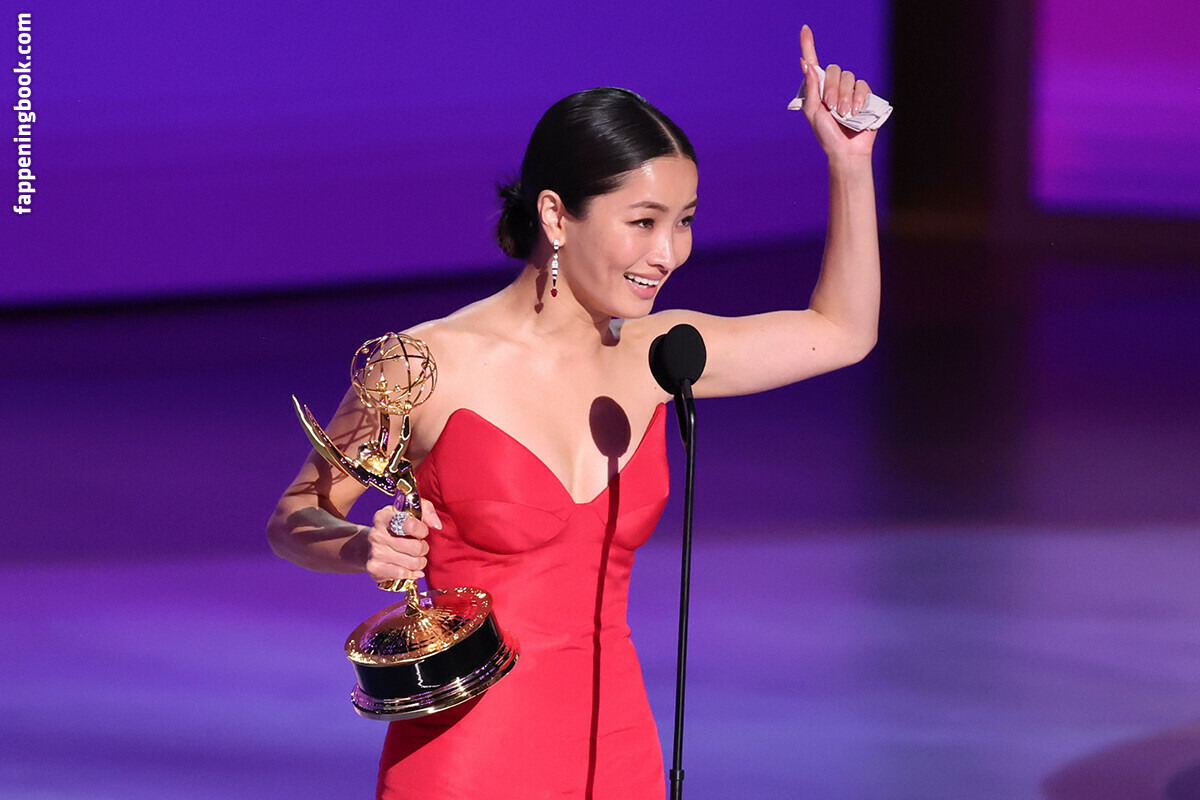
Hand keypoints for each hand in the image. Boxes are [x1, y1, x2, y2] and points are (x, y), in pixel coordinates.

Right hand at [364, 498, 441, 582]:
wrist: (373, 546)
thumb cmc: (398, 528)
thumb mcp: (411, 512)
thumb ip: (427, 510)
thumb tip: (436, 525)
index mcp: (383, 516)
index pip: (410, 524)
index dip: (422, 530)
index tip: (422, 532)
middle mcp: (376, 534)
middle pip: (416, 547)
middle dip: (423, 548)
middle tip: (419, 547)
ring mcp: (374, 552)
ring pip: (412, 562)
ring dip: (419, 562)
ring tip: (415, 557)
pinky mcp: (375, 568)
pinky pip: (403, 574)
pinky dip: (411, 573)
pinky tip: (411, 570)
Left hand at [799, 25, 876, 157]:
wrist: (846, 150)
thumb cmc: (826, 134)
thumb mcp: (812, 111)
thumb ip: (811, 88)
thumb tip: (806, 63)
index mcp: (818, 88)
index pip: (814, 62)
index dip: (808, 45)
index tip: (804, 29)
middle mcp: (834, 86)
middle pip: (834, 70)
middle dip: (832, 89)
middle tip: (832, 108)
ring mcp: (851, 90)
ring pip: (849, 77)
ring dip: (845, 96)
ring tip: (844, 114)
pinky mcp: (865, 95)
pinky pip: (863, 85)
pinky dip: (859, 97)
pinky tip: (856, 111)